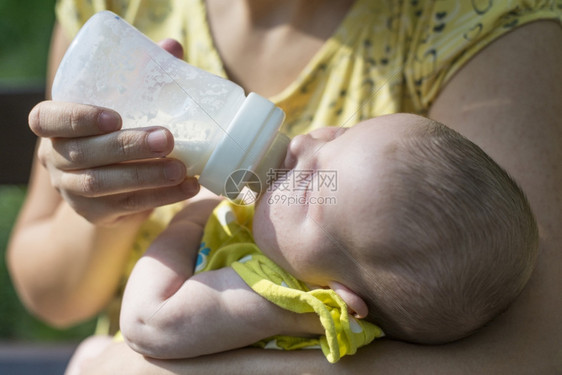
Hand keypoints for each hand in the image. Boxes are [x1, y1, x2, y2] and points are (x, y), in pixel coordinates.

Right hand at [31, 39, 199, 224]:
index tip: (114, 116)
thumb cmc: (119, 131)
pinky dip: (160, 197)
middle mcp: (55, 158)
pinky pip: (126, 206)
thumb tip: (172, 47)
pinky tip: (187, 187)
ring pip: (103, 184)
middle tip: (167, 139)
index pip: (46, 119)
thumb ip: (144, 76)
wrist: (114, 183)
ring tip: (182, 169)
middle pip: (83, 153)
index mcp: (55, 126)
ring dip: (146, 176)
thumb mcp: (124, 104)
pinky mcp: (95, 214)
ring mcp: (71, 189)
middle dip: (127, 146)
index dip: (76, 117)